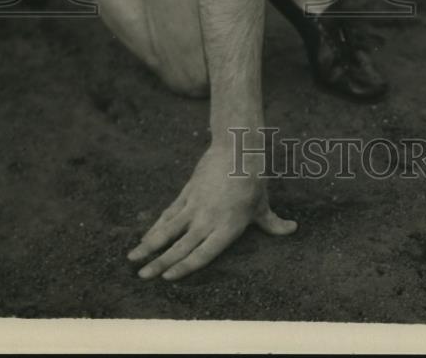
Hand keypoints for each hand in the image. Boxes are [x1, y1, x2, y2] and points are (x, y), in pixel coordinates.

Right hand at [127, 144, 296, 280]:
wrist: (237, 147)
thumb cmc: (253, 179)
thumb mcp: (263, 204)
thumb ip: (273, 223)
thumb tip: (292, 230)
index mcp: (228, 228)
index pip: (203, 254)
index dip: (184, 267)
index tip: (167, 278)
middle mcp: (208, 219)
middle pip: (180, 246)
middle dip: (160, 263)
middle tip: (143, 276)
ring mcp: (195, 206)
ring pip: (168, 230)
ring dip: (149, 245)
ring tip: (133, 258)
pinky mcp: (187, 193)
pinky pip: (169, 213)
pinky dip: (156, 226)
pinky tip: (145, 237)